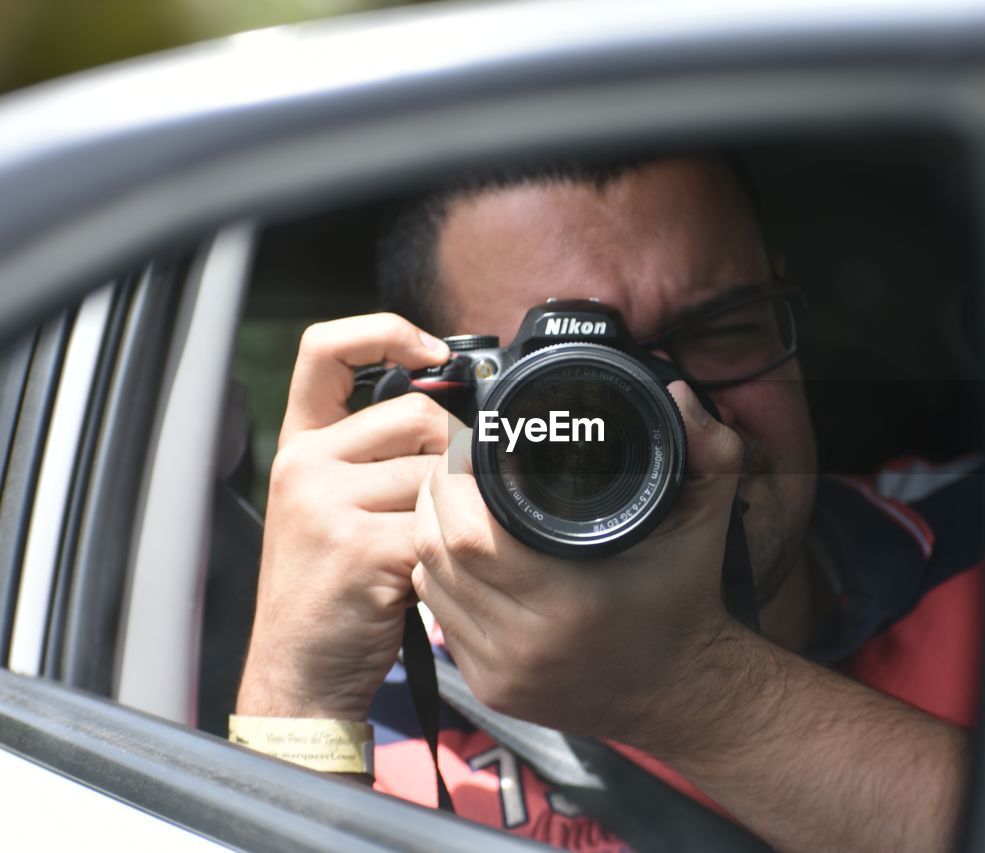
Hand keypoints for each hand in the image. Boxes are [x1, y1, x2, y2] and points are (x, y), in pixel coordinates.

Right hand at [237, 314, 457, 719]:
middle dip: (457, 456)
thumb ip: (377, 457)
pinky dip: (454, 551)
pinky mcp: (359, 546)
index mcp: (301, 445)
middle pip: (420, 416)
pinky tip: (432, 575)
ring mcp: (326, 503)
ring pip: (440, 473)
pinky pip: (441, 524)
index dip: (386, 332)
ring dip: (457, 512)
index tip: (432, 352)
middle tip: (451, 505)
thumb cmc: (333, 589)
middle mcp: (305, 464)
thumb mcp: (335, 507)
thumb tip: (459, 421)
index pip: (325, 348)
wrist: (300, 672)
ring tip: (434, 548)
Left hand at [412, 381, 748, 751]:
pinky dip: (442, 575)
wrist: (682, 692)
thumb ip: (709, 449)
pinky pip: (440, 617)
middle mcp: (526, 644)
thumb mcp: (707, 518)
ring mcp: (501, 672)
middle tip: (457, 462)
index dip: (455, 481)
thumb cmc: (687, 598)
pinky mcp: (489, 688)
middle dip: (435, 497)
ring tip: (455, 496)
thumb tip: (678, 392)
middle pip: (435, 553)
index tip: (472, 445)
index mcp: (570, 601)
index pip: (469, 533)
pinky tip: (462, 548)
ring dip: (430, 534)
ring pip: (429, 583)